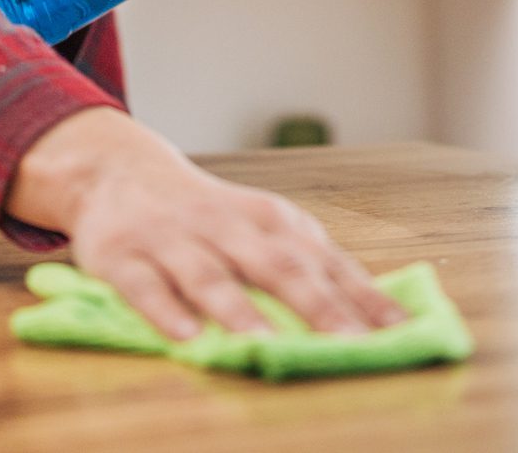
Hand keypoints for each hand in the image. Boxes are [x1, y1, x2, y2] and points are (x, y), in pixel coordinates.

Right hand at [5, 108, 406, 338]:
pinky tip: (187, 339)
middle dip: (316, 306)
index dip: (363, 297)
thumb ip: (310, 263)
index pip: (326, 261)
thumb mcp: (260, 226)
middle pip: (277, 266)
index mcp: (269, 220)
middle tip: (350, 344)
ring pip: (210, 277)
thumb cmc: (207, 214)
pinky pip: (146, 287)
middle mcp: (227, 227)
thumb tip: (378, 313)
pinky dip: (165, 313)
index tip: (400, 332)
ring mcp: (174, 241)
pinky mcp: (123, 257)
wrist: (118, 172)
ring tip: (267, 346)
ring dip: (240, 312)